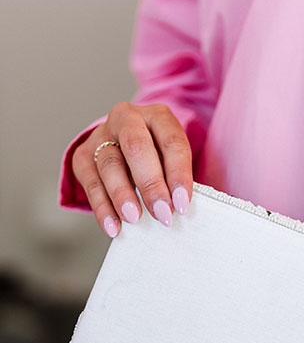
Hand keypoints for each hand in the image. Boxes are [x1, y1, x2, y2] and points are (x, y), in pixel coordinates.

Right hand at [72, 102, 192, 236]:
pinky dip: (102, 207)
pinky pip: (91, 183)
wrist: (125, 148)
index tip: (182, 204)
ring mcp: (101, 135)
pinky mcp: (83, 155)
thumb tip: (182, 208)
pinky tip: (113, 226)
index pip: (171, 142)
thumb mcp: (174, 160)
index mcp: (158, 116)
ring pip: (109, 163)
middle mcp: (127, 119)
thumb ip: (178, 179)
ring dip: (122, 195)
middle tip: (161, 213)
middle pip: (136, 147)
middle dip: (150, 183)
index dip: (178, 174)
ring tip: (134, 218)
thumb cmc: (159, 158)